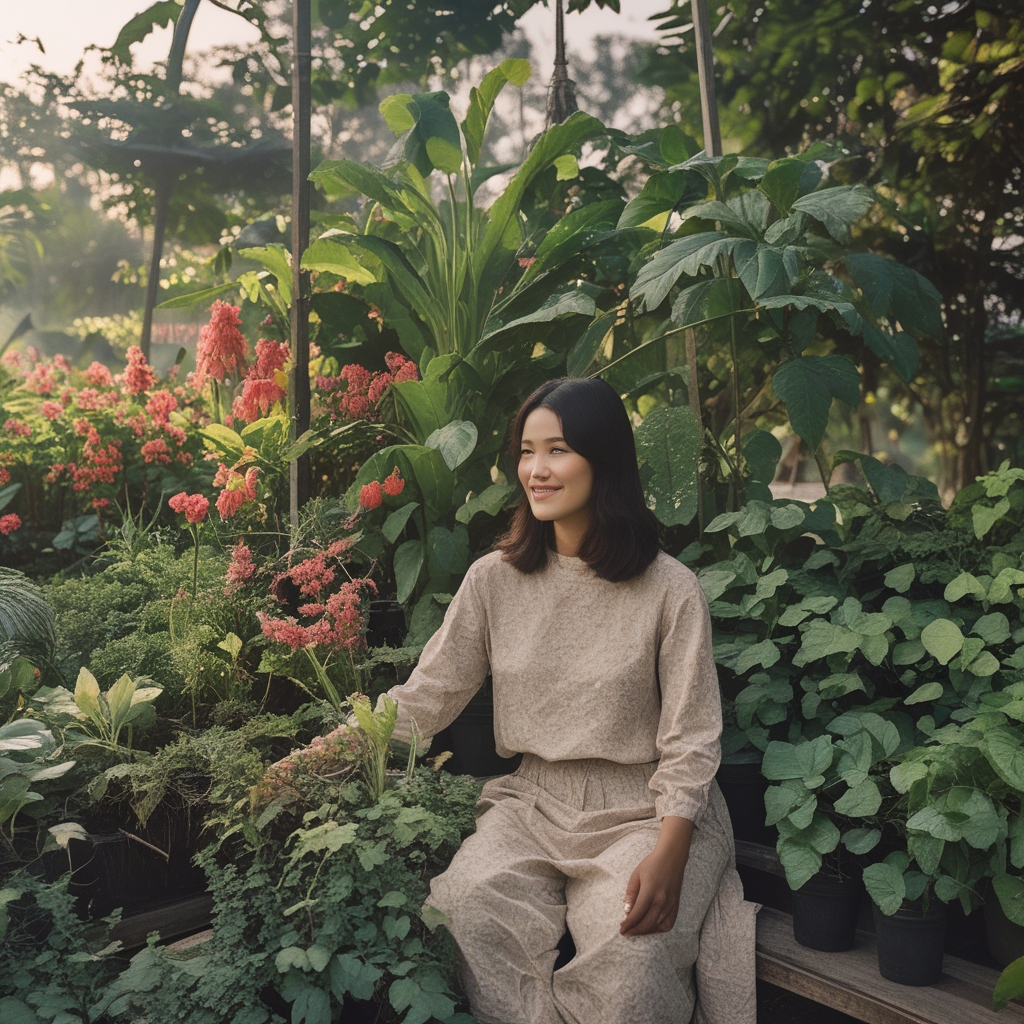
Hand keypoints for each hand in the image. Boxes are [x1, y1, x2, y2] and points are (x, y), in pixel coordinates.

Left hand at [620, 816, 693, 936]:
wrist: (672, 857)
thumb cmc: (652, 864)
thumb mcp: (636, 875)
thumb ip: (631, 894)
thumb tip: (626, 911)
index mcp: (650, 892)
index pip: (637, 915)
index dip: (628, 924)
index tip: (621, 929)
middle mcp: (662, 901)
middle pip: (646, 924)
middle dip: (634, 931)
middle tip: (626, 932)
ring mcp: (670, 904)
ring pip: (657, 926)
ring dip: (646, 931)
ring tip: (636, 930)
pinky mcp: (676, 905)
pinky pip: (668, 924)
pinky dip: (659, 929)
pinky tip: (651, 927)